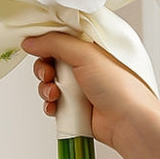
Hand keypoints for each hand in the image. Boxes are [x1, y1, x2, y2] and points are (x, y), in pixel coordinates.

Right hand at [22, 31, 158, 149]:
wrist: (129, 122)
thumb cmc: (120, 86)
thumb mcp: (85, 54)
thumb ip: (55, 43)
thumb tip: (31, 41)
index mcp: (93, 46)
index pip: (63, 36)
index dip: (47, 40)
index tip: (36, 45)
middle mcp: (87, 64)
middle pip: (51, 59)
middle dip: (44, 67)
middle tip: (48, 73)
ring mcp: (81, 86)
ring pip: (50, 81)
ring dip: (46, 87)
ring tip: (54, 94)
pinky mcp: (76, 106)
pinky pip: (53, 102)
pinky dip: (50, 104)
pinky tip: (55, 106)